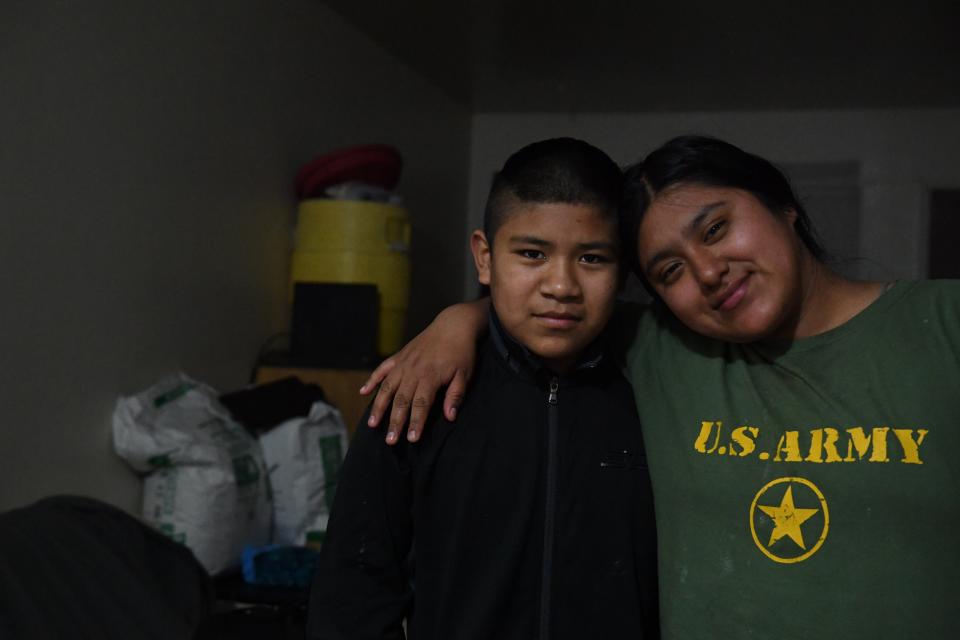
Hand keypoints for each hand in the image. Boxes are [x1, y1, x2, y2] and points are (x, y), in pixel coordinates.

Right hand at [360, 300, 488, 443]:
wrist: (453, 325)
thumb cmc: (462, 352)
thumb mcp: (465, 374)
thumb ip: (455, 395)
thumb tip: (449, 417)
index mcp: (430, 377)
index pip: (420, 405)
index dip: (415, 423)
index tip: (411, 439)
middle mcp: (412, 371)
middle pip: (401, 400)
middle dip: (395, 422)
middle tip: (390, 441)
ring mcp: (403, 363)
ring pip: (387, 388)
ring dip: (379, 407)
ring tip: (371, 424)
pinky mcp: (399, 356)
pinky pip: (382, 369)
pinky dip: (372, 380)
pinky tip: (363, 392)